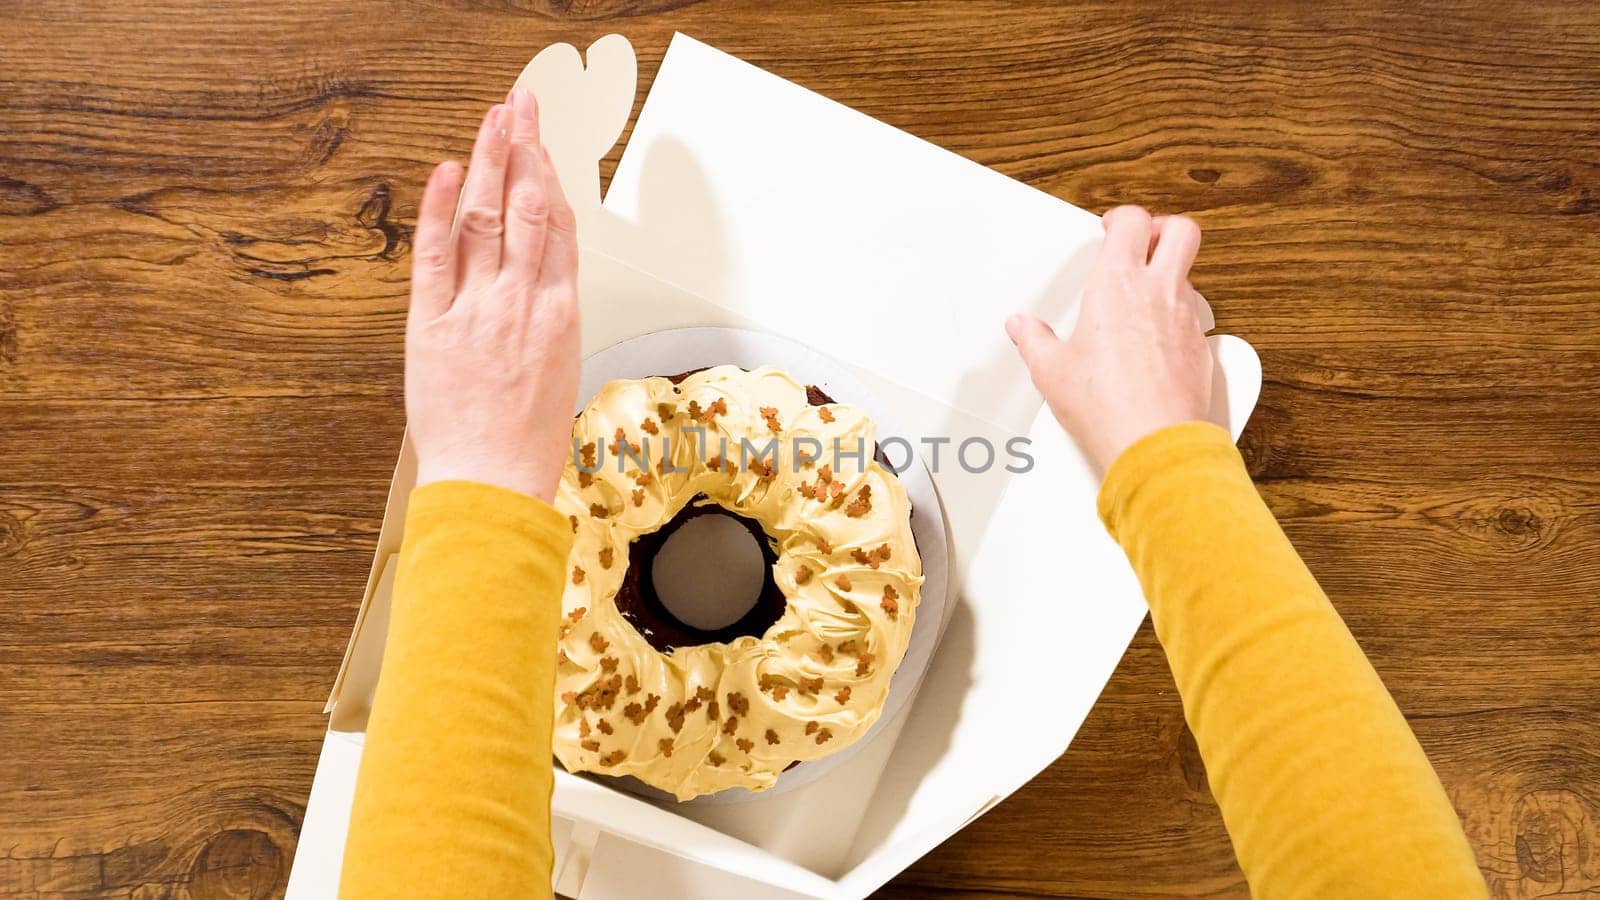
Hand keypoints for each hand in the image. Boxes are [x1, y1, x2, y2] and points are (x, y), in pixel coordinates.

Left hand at [406, 90, 579, 501]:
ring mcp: (479, 310)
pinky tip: (447, 173)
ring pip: (486, 219)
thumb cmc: (526, 442)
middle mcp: (523, 303)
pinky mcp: (434, 326)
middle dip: (524, 149)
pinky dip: (441, 210)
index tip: (543, 142)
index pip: (558, 226)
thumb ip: (549, 319)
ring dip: (488, 162)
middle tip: (521, 106)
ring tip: (491, 121)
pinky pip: (437, 257)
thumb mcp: (560, 371)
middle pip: (526, 207)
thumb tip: (543, 283)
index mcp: (560, 315)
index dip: (549, 175)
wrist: (493, 483)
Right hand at [1007, 205, 1213, 474]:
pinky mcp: (1202, 348)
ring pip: (1190, 274)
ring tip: (1145, 298)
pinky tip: (1156, 342)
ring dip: (1170, 276)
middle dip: (1162, 229)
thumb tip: (1022, 327)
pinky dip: (1178, 318)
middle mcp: (1159, 292)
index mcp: (1117, 283)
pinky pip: (1195, 317)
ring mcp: (1187, 318)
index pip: (1133, 221)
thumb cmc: (1106, 405)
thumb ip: (1034, 340)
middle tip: (1143, 244)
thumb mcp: (1051, 371)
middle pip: (1181, 230)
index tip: (1110, 230)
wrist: (1153, 442)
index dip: (1121, 219)